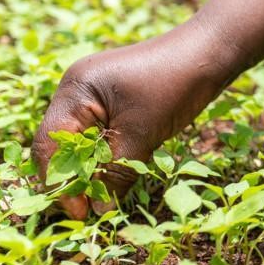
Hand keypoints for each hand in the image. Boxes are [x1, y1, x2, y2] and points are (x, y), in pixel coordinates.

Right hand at [31, 20, 240, 218]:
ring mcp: (96, 95)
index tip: (78, 213)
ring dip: (92, 171)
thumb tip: (98, 210)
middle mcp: (78, 91)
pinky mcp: (117, 103)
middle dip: (74, 179)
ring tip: (102, 202)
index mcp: (75, 91)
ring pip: (84, 144)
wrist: (212, 51)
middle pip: (62, 146)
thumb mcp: (143, 132)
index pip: (51, 145)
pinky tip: (116, 179)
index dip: (60, 183)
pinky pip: (102, 136)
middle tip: (88, 213)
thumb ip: (117, 171)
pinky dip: (108, 157)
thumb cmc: (175, 85)